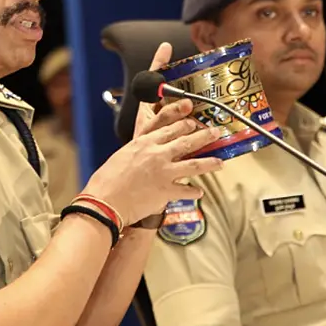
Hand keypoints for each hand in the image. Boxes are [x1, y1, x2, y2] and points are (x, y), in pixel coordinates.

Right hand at [80, 43, 222, 224]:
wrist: (105, 202)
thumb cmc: (107, 181)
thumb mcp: (121, 156)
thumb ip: (137, 153)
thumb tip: (144, 154)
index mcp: (143, 143)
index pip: (169, 128)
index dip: (184, 125)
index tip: (192, 123)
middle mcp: (157, 154)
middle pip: (187, 141)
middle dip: (204, 136)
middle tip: (215, 133)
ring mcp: (164, 172)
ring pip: (194, 164)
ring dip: (209, 162)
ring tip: (220, 162)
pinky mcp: (167, 191)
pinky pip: (187, 190)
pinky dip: (194, 192)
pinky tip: (199, 192)